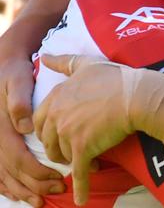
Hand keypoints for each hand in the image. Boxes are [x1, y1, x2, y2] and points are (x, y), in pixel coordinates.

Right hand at [0, 48, 63, 205]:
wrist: (4, 69)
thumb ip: (20, 101)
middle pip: (12, 171)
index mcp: (1, 127)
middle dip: (35, 184)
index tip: (58, 178)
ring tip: (40, 200)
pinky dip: (8, 187)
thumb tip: (26, 126)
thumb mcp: (17, 80)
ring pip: (3, 176)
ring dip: (22, 190)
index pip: (18, 158)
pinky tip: (21, 194)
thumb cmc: (15, 75)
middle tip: (57, 189)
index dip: (37, 172)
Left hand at [33, 54, 133, 205]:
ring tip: (89, 159)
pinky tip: (80, 199)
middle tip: (75, 148)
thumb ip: (64, 62)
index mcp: (57, 96)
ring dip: (74, 161)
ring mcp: (69, 132)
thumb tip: (45, 55)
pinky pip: (79, 172)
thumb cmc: (117, 78)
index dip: (51, 129)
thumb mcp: (88, 64)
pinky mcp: (83, 148)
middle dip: (60, 147)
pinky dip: (80, 187)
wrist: (138, 95)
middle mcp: (58, 115)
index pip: (41, 120)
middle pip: (49, 140)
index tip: (62, 133)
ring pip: (64, 155)